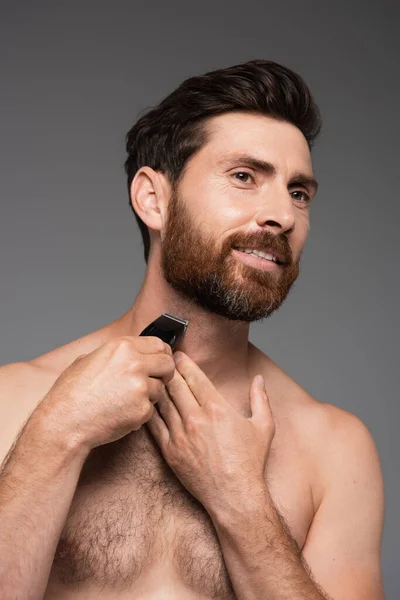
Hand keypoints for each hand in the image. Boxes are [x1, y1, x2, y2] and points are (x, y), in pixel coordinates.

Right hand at [36, 336, 175, 451]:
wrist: (64, 422)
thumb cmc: (71, 393)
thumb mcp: (88, 359)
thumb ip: (115, 354)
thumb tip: (131, 352)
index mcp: (122, 347)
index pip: (159, 344)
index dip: (162, 354)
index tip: (160, 361)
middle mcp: (134, 363)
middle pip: (168, 364)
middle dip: (164, 373)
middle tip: (153, 381)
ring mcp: (140, 387)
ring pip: (161, 388)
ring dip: (150, 395)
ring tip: (126, 400)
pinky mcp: (142, 410)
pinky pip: (152, 409)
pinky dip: (141, 413)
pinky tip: (122, 413)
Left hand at [147, 351, 274, 515]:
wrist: (234, 497)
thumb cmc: (250, 462)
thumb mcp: (264, 426)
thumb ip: (261, 398)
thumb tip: (259, 379)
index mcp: (217, 408)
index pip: (194, 376)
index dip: (184, 362)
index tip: (178, 354)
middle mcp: (196, 418)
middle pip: (175, 385)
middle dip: (168, 369)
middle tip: (162, 360)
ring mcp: (181, 435)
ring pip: (162, 402)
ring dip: (157, 387)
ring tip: (152, 377)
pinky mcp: (170, 451)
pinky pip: (154, 425)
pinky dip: (150, 411)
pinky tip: (147, 403)